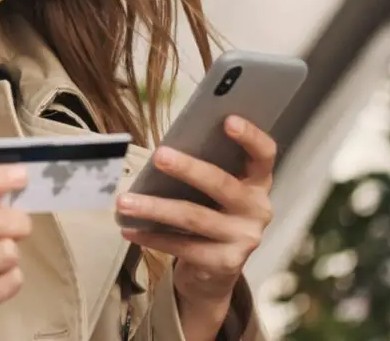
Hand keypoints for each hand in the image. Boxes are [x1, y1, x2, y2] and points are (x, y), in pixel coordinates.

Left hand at [115, 116, 274, 330]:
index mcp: (257, 182)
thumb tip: (164, 151)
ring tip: (124, 201)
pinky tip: (130, 228)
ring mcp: (244, 238)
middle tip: (159, 156)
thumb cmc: (211, 213)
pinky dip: (152, 236)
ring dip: (155, 207)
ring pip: (194, 217)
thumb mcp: (214, 191)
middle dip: (188, 169)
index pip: (264, 154)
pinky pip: (183, 246)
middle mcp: (257, 209)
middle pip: (222, 185)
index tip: (228, 120)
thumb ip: (203, 170)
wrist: (217, 269)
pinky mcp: (225, 263)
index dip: (250, 136)